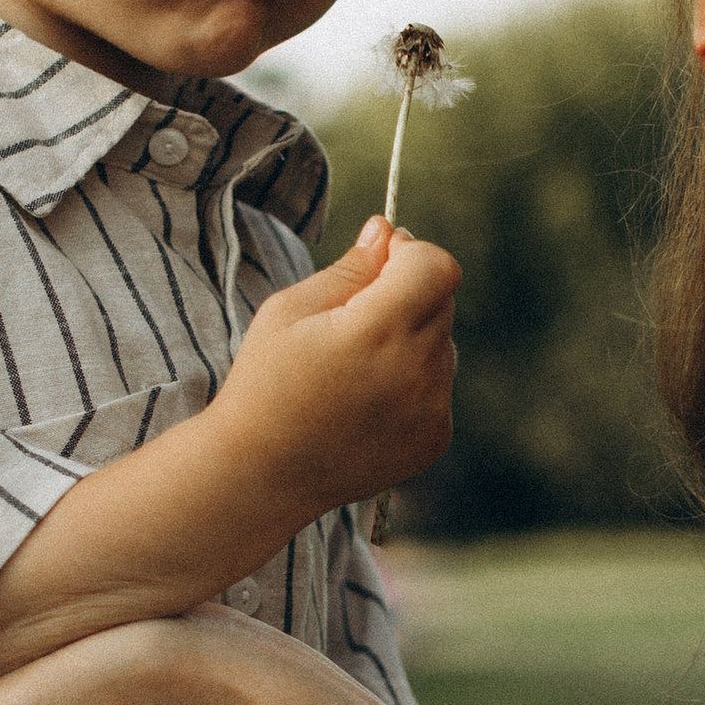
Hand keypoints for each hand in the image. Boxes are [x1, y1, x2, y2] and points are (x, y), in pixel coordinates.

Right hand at [217, 218, 458, 518]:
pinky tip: (365, 401)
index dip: (411, 253)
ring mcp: (431, 410)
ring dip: (410, 340)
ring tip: (353, 369)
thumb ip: (350, 267)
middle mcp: (416, 372)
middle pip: (441, 301)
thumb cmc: (266, 383)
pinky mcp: (435, 438)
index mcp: (378, 332)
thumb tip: (387, 230)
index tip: (382, 259)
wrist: (263, 474)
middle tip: (353, 318)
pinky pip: (439, 386)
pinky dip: (413, 382)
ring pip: (442, 344)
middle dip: (407, 294)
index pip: (437, 267)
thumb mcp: (292, 310)